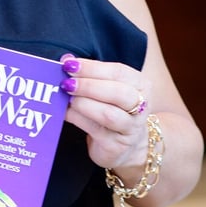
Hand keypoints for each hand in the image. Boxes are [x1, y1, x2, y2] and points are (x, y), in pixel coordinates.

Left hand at [60, 55, 150, 170]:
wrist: (130, 146)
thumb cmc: (113, 108)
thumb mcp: (107, 88)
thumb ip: (89, 74)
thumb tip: (66, 60)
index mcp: (141, 86)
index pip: (119, 72)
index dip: (92, 67)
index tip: (69, 64)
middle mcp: (141, 107)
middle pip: (119, 93)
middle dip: (89, 86)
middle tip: (66, 83)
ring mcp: (130, 129)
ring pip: (109, 115)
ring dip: (83, 104)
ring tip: (67, 98)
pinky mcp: (116, 146)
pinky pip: (95, 130)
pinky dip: (77, 118)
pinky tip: (65, 112)